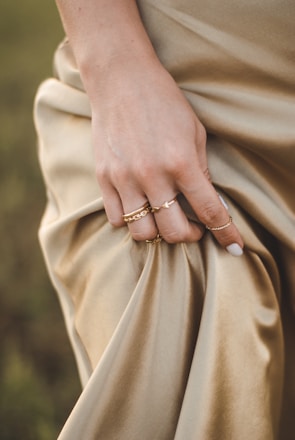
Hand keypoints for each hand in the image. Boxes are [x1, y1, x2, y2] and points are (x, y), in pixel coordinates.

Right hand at [90, 56, 243, 253]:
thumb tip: (211, 203)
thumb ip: (201, 171)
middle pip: (173, 232)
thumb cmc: (164, 102)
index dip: (226, 233)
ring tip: (162, 218)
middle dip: (189, 236)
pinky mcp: (104, 179)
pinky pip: (116, 218)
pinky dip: (130, 220)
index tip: (234, 247)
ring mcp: (124, 179)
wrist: (121, 80)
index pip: (210, 211)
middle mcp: (152, 176)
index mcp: (181, 163)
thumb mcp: (194, 132)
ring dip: (157, 232)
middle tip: (193, 228)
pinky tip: (139, 205)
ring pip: (142, 232)